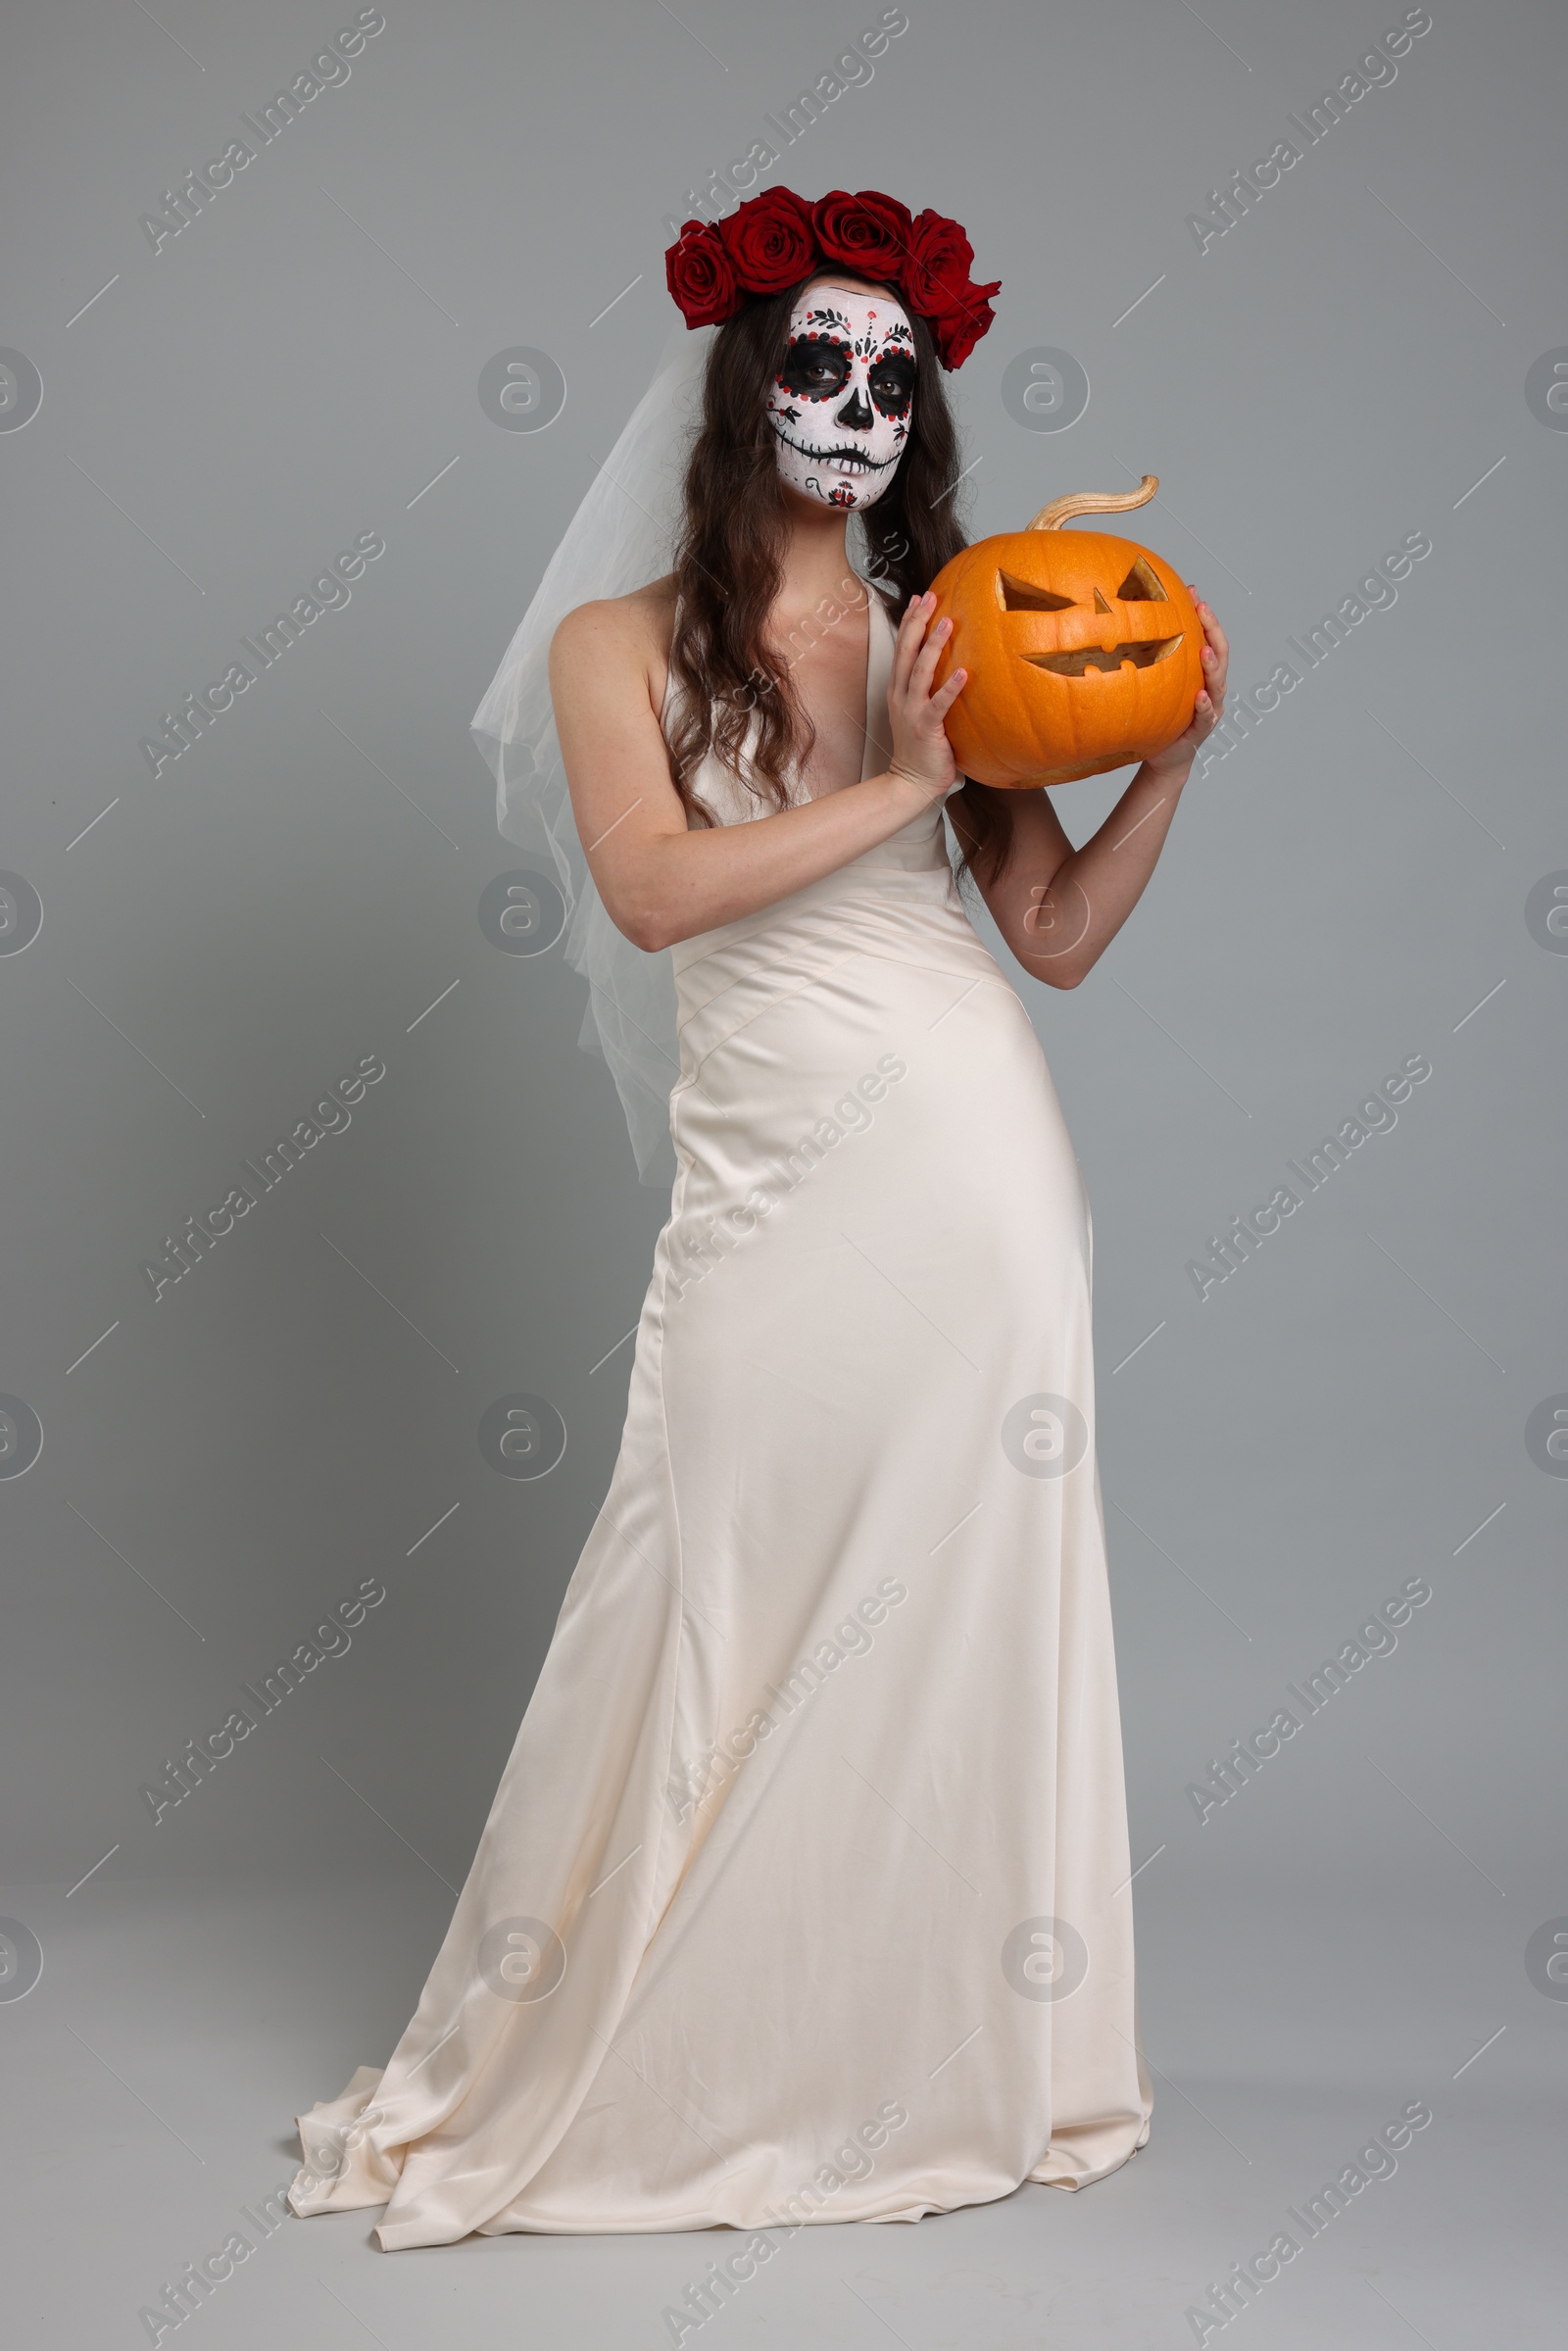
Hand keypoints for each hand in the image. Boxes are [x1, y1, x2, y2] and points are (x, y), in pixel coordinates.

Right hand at [885, 591, 966, 804]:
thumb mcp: (921, 712)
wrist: (909, 781)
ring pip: (920, 671)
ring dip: (933, 646)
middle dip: (917, 622)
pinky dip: (950, 687)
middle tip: (930, 597)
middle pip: (906, 651)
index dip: (909, 621)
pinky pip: (938, 704)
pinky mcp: (925, 727)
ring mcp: (911, 711)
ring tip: (947, 623)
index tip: (919, 597)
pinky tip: (964, 672)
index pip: (902, 648)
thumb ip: (931, 690)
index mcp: (898, 690)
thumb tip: (957, 667)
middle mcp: (901, 696)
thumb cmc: (921, 748)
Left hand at [1145, 589, 1228, 775]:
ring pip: (1218, 683)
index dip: (1204, 615)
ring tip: (1205, 651)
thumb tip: (1131, 624)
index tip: (1194, 591)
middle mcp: (1212, 687)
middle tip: (1203, 609)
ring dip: (1212, 666)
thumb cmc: (1161, 714)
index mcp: (1203, 672)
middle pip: (1221, 653)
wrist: (1163, 755)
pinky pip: (1206, 716)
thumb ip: (1156, 658)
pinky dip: (1205, 705)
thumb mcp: (1159, 681)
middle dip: (1213, 630)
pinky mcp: (1201, 729)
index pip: (1209, 637)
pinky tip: (1200, 696)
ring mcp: (1210, 708)